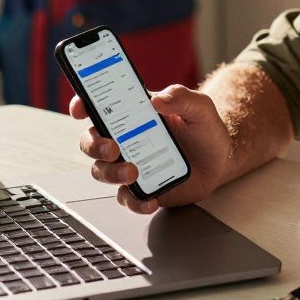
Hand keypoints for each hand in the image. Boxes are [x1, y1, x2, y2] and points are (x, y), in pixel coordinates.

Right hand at [72, 85, 231, 214]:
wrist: (220, 161)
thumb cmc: (204, 129)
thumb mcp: (200, 108)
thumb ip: (182, 97)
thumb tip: (159, 99)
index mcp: (133, 113)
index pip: (98, 106)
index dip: (82, 105)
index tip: (80, 109)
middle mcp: (125, 139)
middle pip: (91, 142)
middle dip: (94, 146)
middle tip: (112, 149)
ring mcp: (130, 164)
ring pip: (102, 171)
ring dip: (111, 173)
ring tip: (133, 173)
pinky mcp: (141, 188)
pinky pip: (127, 198)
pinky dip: (134, 201)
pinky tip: (149, 200)